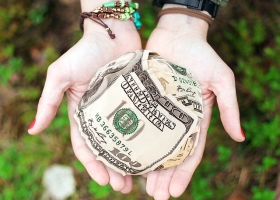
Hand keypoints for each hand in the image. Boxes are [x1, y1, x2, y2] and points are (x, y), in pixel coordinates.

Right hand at [28, 19, 141, 192]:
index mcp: (83, 113)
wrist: (112, 32)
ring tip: (140, 179)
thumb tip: (33, 131)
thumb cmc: (85, 52)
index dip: (93, 166)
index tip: (104, 181)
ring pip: (126, 142)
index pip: (86, 146)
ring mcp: (121, 109)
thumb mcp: (60, 76)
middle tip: (125, 188)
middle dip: (114, 170)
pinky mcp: (137, 102)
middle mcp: (102, 115)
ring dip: (130, 161)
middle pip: (108, 149)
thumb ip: (48, 102)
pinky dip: (144, 142)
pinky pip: (141, 126)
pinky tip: (153, 154)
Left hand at [144, 6, 244, 199]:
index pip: (190, 152)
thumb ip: (230, 107)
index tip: (174, 192)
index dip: (183, 173)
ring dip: (146, 165)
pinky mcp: (142, 100)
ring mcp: (157, 111)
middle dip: (163, 176)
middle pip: (169, 154)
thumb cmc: (201, 54)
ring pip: (151, 144)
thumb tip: (240, 138)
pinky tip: (124, 155)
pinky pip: (136, 124)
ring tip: (137, 185)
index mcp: (194, 118)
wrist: (177, 33)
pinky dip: (132, 141)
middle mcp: (175, 118)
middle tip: (154, 195)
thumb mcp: (221, 80)